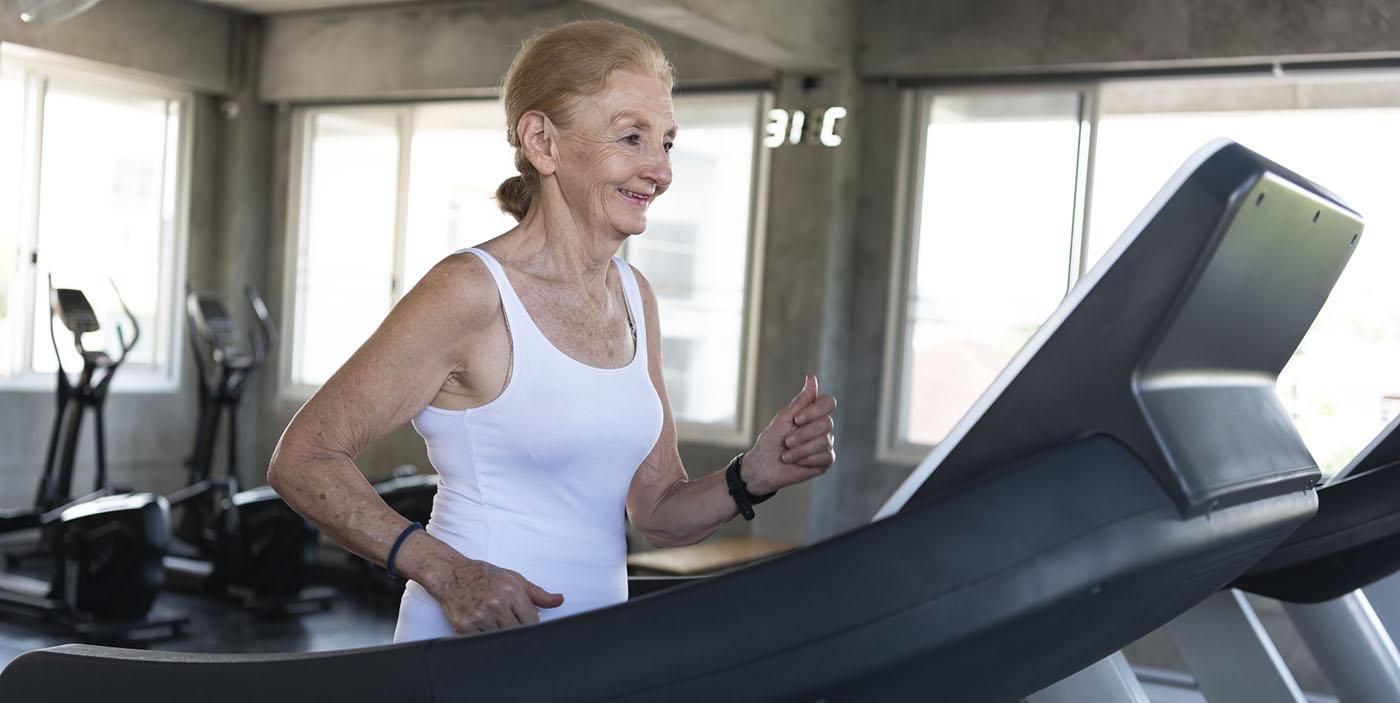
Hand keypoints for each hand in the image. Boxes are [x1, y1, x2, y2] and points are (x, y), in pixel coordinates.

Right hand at [430, 557, 563, 633]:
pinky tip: (482, 623)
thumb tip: (559, 600)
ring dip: (500, 633)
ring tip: (494, 618)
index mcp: (511, 591)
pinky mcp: (464, 627)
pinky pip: (482, 640)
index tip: (526, 622)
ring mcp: (480, 617)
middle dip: (517, 629)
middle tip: (509, 620)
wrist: (451, 574)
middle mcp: (496, 604)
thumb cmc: (484, 575)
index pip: (532, 622)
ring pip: (500, 638)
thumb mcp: (514, 579)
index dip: (531, 624)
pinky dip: (485, 636)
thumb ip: (538, 593)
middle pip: (517, 632)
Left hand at [742, 374, 836, 494]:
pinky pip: (826, 456)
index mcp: (812, 414)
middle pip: (827, 423)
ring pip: (825, 441)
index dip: (814, 410)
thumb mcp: (784, 418)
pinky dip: (807, 459)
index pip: (828, 402)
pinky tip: (796, 462)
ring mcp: (826, 444)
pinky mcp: (826, 461)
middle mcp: (822, 427)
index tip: (796, 419)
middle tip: (787, 442)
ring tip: (787, 455)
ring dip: (801, 449)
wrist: (764, 467)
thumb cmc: (771, 441)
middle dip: (803, 434)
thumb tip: (812, 378)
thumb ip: (801, 401)